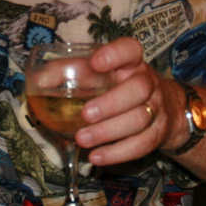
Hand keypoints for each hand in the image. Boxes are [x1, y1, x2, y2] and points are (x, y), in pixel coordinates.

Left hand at [77, 37, 178, 167]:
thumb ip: (69, 71)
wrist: (165, 107)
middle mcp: (147, 82)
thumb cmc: (119, 86)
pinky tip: (96, 157)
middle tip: (85, 114)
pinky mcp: (157, 133)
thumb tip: (39, 80)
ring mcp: (156, 108)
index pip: (130, 49)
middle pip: (138, 88)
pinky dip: (117, 153)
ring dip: (108, 131)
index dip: (115, 54)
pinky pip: (142, 145)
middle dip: (111, 103)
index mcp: (131, 63)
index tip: (96, 62)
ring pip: (139, 119)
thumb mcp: (100, 73)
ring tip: (82, 139)